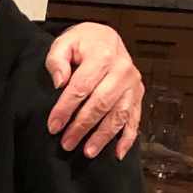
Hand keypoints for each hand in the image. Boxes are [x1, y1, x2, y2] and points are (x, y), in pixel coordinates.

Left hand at [45, 23, 143, 159]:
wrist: (104, 38)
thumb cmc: (82, 43)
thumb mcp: (64, 44)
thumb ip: (57, 61)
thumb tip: (59, 82)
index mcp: (103, 55)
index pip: (81, 87)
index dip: (66, 109)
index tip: (53, 126)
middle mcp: (122, 70)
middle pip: (101, 104)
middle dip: (82, 126)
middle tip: (66, 143)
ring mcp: (133, 84)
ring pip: (119, 114)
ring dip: (103, 136)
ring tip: (87, 152)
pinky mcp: (138, 95)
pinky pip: (135, 119)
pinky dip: (128, 138)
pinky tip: (117, 154)